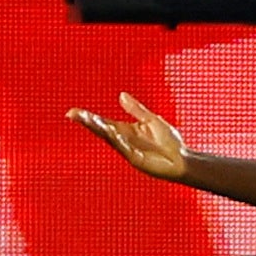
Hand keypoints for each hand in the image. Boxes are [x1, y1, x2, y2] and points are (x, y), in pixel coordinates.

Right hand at [69, 92, 189, 181]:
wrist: (183, 160)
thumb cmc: (169, 142)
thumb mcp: (151, 120)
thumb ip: (136, 109)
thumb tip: (121, 95)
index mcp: (126, 130)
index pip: (103, 122)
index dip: (88, 117)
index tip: (73, 112)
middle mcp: (124, 140)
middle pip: (101, 129)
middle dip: (87, 122)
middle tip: (72, 114)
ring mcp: (128, 151)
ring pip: (110, 138)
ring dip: (98, 129)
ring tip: (86, 119)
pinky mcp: (137, 160)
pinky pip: (124, 148)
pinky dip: (118, 139)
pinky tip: (111, 131)